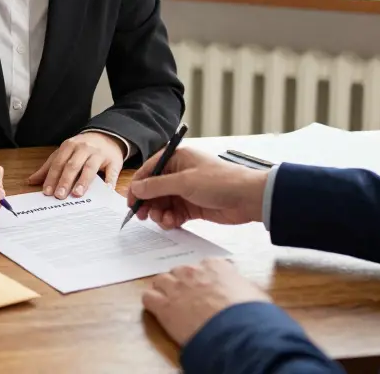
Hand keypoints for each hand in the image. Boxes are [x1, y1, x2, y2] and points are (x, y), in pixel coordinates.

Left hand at [27, 131, 124, 197]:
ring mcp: (99, 154)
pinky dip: (109, 181)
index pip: (58, 163)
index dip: (52, 177)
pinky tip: (105, 190)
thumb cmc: (82, 149)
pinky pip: (111, 171)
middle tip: (59, 195)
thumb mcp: (64, 153)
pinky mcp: (114, 160)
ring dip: (83, 181)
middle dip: (65, 180)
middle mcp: (84, 148)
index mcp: (69, 146)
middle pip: (73, 165)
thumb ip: (49, 167)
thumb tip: (31, 181)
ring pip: (90, 167)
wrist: (107, 136)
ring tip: (77, 193)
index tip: (47, 192)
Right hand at [127, 146, 268, 229]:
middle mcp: (179, 173)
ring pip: (162, 203)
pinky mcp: (192, 206)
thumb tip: (135, 189)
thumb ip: (157, 186)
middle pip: (154, 189)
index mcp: (176, 158)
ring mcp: (186, 190)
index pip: (149, 170)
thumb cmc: (219, 182)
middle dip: (148, 203)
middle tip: (144, 216)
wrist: (248, 198)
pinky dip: (170, 219)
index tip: (131, 202)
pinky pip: (173, 213)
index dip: (138, 186)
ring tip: (164, 220)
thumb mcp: (184, 182)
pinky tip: (173, 222)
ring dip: (160, 213)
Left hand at [142, 258, 270, 345]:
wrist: (235, 328)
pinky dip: (152, 303)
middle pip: (179, 271)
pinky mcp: (163, 305)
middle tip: (188, 298)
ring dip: (164, 290)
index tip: (205, 286)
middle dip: (181, 282)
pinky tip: (159, 311)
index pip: (202, 265)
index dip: (202, 277)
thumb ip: (241, 285)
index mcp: (214, 266)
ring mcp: (176, 286)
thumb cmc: (248, 312)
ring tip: (172, 303)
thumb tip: (242, 290)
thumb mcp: (253, 292)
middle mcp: (192, 272)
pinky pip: (148, 297)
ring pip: (160, 281)